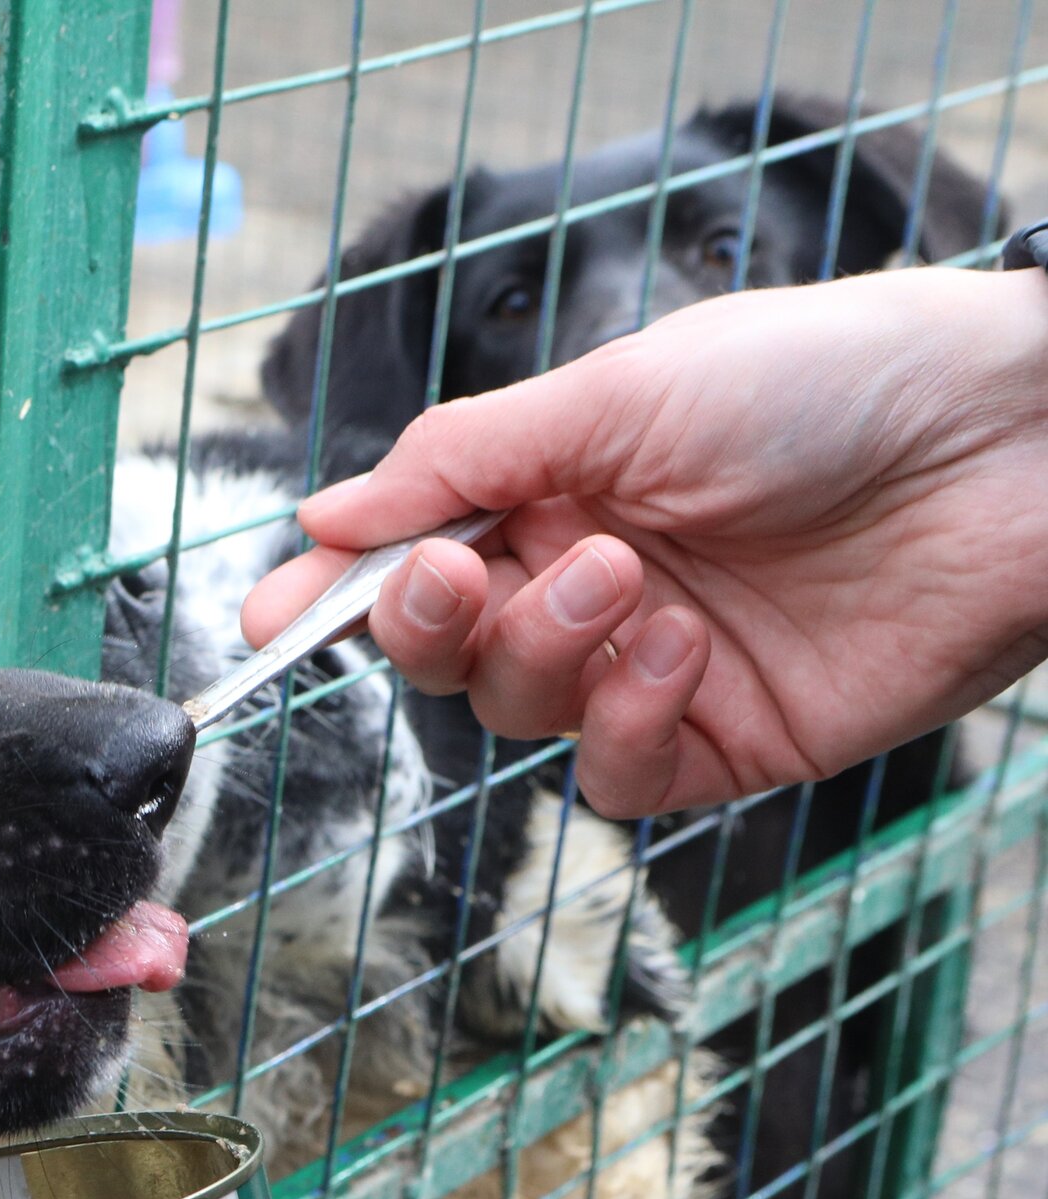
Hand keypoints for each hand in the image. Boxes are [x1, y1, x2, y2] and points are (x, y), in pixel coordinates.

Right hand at [241, 268, 1047, 818]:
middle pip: (440, 651)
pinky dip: (622, 720)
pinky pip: (611, 775)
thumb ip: (462, 459)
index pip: (406, 557)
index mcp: (552, 486)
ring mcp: (650, 668)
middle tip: (452, 578)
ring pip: (514, 713)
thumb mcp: (615, 391)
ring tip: (629, 579)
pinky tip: (681, 649)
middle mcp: (588, 580)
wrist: (1001, 449)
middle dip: (423, 622)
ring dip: (544, 650)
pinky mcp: (721, 743)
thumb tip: (326, 512)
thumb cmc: (823, 380)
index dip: (327, 594)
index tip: (268, 620)